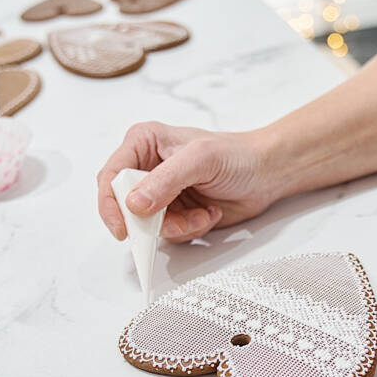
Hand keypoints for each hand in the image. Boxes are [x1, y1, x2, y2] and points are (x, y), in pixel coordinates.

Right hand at [97, 122, 277, 242]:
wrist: (266, 173)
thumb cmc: (237, 155)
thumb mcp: (200, 159)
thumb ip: (165, 180)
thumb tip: (134, 203)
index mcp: (143, 143)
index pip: (111, 175)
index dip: (110, 204)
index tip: (122, 228)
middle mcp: (147, 168)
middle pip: (125, 205)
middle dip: (152, 220)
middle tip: (176, 220)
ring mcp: (160, 193)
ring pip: (148, 224)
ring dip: (177, 225)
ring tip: (203, 213)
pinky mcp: (175, 212)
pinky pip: (169, 233)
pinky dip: (190, 229)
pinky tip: (208, 214)